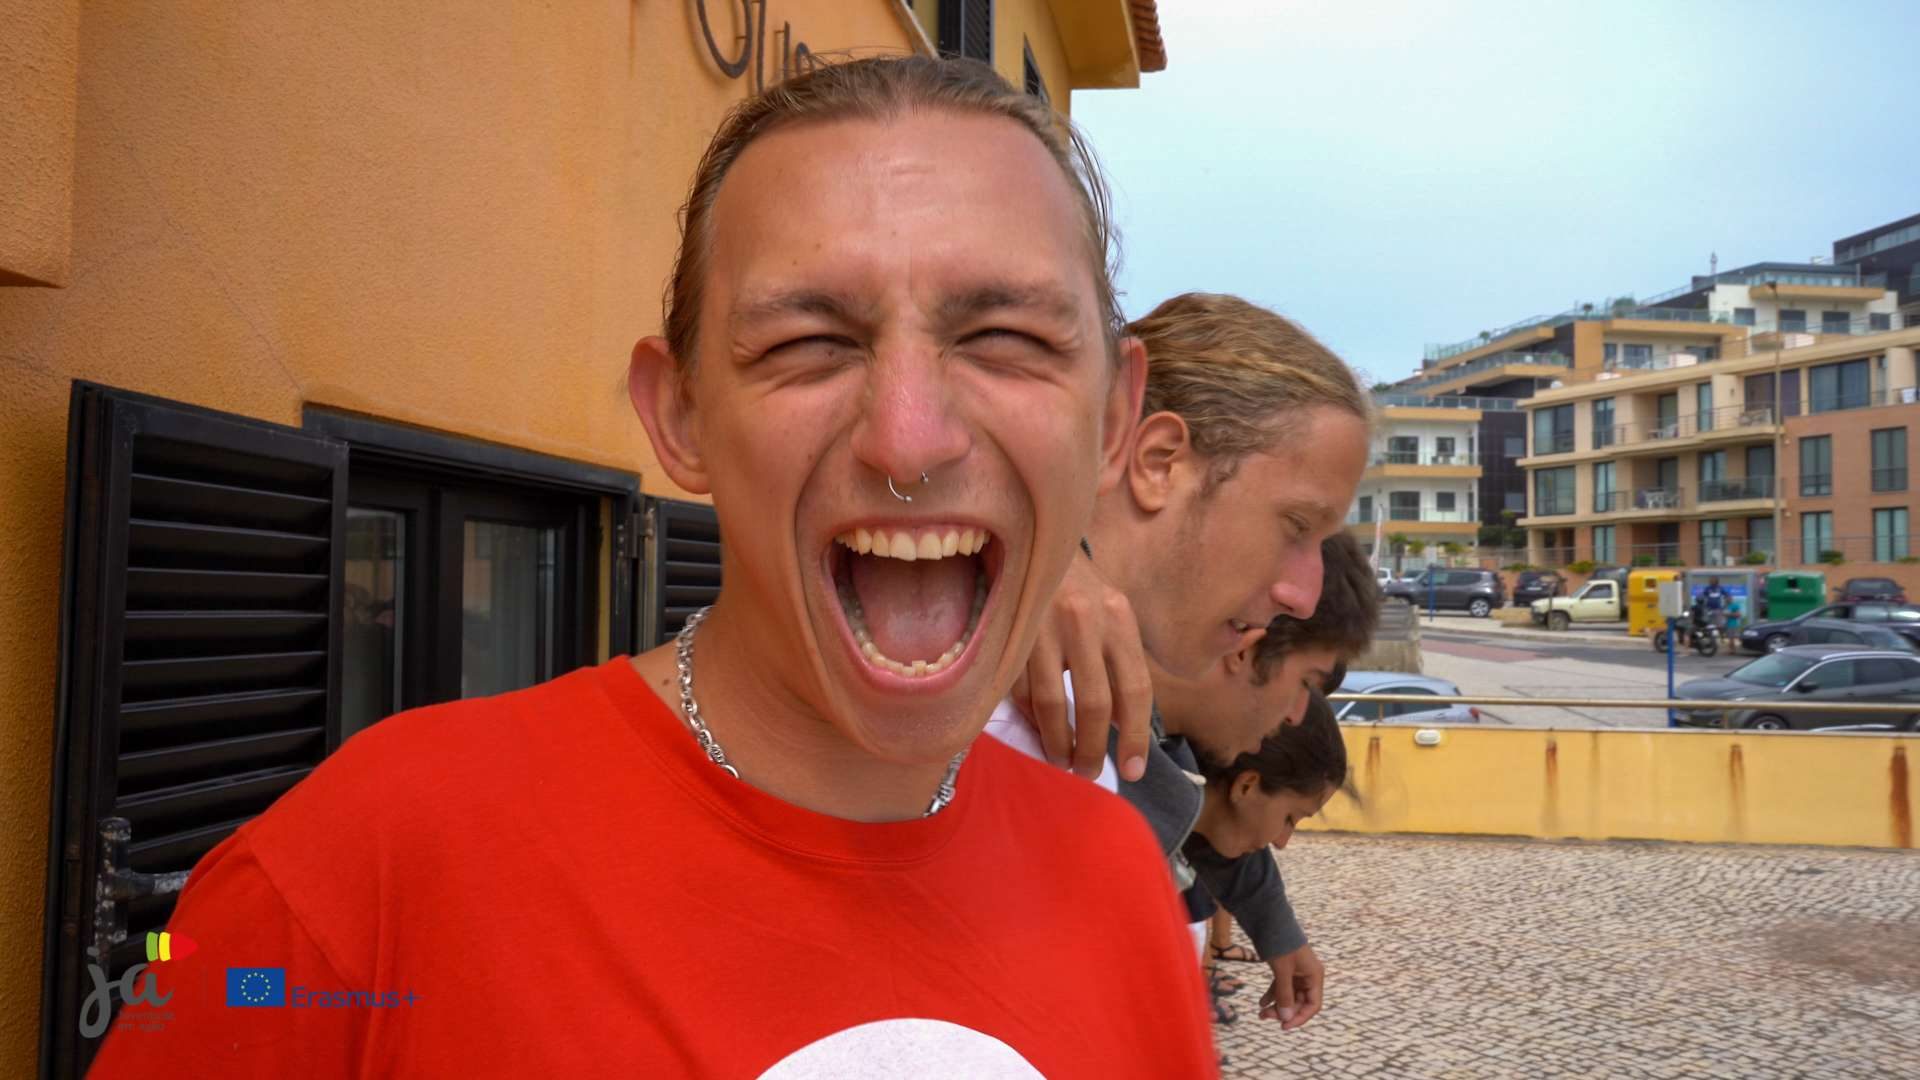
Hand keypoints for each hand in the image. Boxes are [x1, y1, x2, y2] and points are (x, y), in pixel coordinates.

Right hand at [1011, 550, 1152, 781]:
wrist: (1029, 538)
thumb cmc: (1078, 585)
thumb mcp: (1111, 613)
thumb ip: (1120, 661)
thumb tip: (1122, 726)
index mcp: (1117, 616)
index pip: (1135, 688)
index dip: (1134, 736)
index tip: (1131, 770)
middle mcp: (1083, 620)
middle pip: (1094, 703)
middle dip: (1091, 749)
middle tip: (1088, 772)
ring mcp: (1041, 626)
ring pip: (1050, 703)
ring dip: (1058, 742)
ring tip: (1062, 761)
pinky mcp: (1008, 633)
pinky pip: (1018, 690)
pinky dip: (1029, 718)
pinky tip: (1038, 731)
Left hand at [1260, 943, 1323, 1029]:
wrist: (1270, 920)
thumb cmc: (1280, 943)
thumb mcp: (1282, 971)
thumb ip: (1285, 994)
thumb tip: (1285, 1017)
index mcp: (1315, 976)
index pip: (1312, 1005)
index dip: (1299, 1018)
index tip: (1283, 1026)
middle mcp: (1308, 975)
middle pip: (1299, 1002)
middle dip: (1283, 1011)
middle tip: (1265, 1016)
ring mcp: (1297, 972)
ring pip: (1289, 996)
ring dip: (1276, 1005)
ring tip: (1260, 1013)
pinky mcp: (1286, 969)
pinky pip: (1281, 987)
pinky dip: (1272, 995)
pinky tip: (1261, 1002)